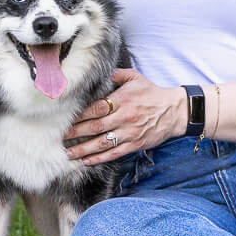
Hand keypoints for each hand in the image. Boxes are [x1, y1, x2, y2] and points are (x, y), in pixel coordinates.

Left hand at [64, 68, 188, 164]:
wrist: (175, 111)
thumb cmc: (152, 93)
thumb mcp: (135, 78)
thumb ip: (115, 75)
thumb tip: (98, 74)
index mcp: (122, 100)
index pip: (96, 109)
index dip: (80, 116)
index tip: (66, 119)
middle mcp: (124, 117)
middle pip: (95, 127)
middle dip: (76, 133)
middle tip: (61, 137)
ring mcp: (129, 133)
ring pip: (102, 143)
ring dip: (84, 149)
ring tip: (68, 153)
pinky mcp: (135, 144)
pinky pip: (114, 153)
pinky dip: (99, 158)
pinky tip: (87, 161)